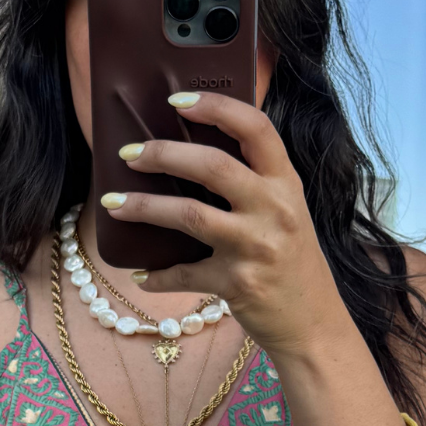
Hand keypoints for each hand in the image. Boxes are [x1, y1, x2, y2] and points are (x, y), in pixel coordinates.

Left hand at [104, 91, 347, 358]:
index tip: (177, 101)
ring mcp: (256, 247)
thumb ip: (254, 183)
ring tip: (113, 203)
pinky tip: (141, 274)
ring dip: (144, 207)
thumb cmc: (292, 262)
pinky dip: (157, 275)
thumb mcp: (286, 211)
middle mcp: (275, 209)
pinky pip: (184, 274)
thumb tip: (189, 156)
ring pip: (189, 215)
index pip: (255, 128)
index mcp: (286, 183)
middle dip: (163, 154)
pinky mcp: (237, 284)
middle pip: (212, 166)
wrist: (313, 324)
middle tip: (128, 154)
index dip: (215, 108)